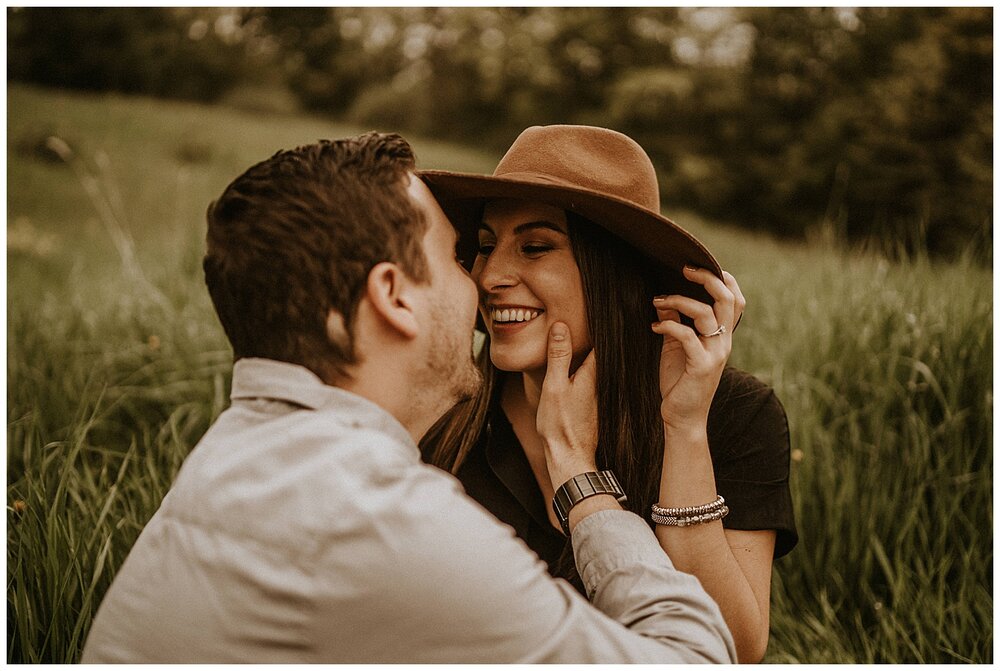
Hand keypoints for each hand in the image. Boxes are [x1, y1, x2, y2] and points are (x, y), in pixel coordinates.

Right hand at [536, 321, 598, 486]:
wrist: (569, 458)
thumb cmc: (560, 425)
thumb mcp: (554, 386)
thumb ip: (558, 356)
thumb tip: (561, 326)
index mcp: (593, 374)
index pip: (602, 342)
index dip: (602, 324)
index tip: (602, 307)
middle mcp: (601, 383)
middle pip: (602, 353)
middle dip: (600, 336)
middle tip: (599, 314)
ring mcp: (599, 395)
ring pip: (598, 367)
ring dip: (594, 353)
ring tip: (588, 335)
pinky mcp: (595, 406)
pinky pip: (594, 380)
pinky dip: (590, 370)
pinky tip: (581, 366)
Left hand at [652, 267, 745, 433]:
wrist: (682, 418)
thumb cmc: (679, 381)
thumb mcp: (677, 347)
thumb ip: (676, 323)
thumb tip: (664, 298)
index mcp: (722, 335)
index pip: (735, 299)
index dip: (723, 278)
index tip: (698, 267)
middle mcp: (723, 342)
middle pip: (727, 298)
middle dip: (706, 278)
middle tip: (683, 269)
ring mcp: (715, 354)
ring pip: (706, 313)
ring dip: (678, 301)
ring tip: (657, 301)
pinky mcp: (701, 366)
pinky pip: (687, 336)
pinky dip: (668, 326)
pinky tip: (654, 326)